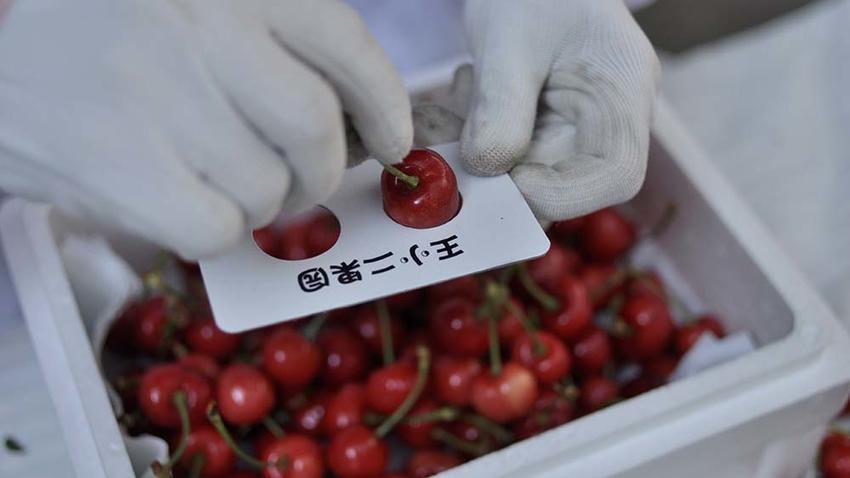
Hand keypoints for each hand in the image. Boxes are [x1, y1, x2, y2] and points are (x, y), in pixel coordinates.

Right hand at [0, 0, 410, 258]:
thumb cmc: (113, 47)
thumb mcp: (197, 14)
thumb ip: (275, 49)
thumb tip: (363, 124)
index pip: (341, 40)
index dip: (383, 102)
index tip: (392, 139)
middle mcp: (196, 22)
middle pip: (313, 124)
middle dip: (321, 173)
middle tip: (304, 183)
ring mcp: (156, 89)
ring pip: (268, 186)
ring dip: (259, 204)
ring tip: (219, 184)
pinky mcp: (117, 159)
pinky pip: (218, 227)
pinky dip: (217, 232)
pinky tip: (186, 206)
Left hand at [459, 0, 659, 220]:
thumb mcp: (510, 41)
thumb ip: (502, 105)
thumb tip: (486, 169)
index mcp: (623, 93)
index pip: (616, 174)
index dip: (561, 192)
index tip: (505, 176)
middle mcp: (610, 119)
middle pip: (569, 182)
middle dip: (506, 174)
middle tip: (455, 145)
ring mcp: (579, 125)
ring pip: (533, 171)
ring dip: (484, 154)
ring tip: (455, 105)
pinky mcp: (548, 126)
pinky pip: (515, 152)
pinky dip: (480, 138)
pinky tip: (464, 96)